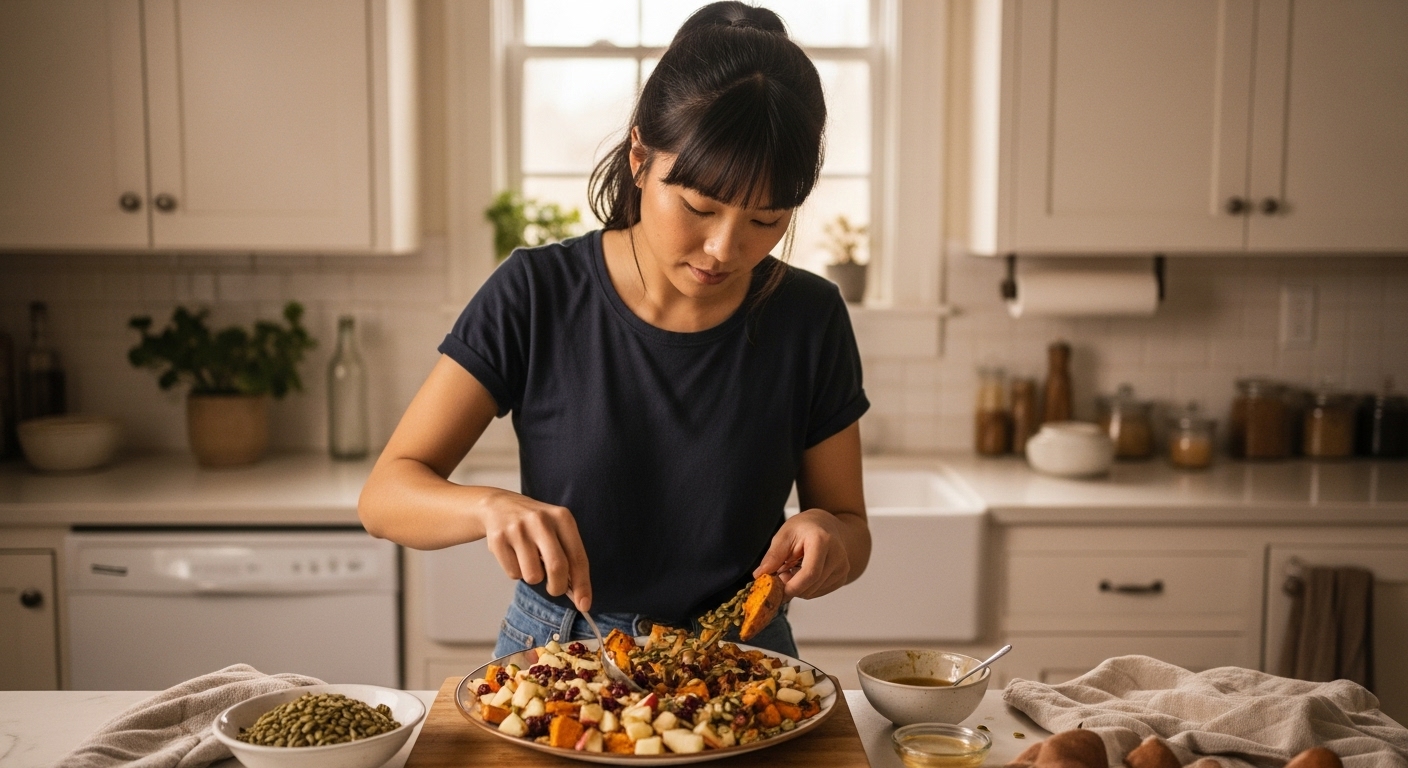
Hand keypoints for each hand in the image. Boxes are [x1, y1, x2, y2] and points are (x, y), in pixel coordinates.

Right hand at [473, 487, 592, 610]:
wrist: (499, 506)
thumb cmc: (535, 525)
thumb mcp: (556, 530)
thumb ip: (568, 556)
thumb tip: (579, 594)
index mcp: (562, 518)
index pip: (577, 557)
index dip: (582, 584)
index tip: (584, 604)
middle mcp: (541, 521)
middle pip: (557, 568)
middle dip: (557, 587)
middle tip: (554, 589)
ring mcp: (518, 529)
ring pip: (533, 575)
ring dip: (533, 577)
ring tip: (529, 562)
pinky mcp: (498, 539)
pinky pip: (513, 574)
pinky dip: (516, 572)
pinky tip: (514, 556)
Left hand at [753, 509, 851, 599]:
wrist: (827, 525)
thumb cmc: (805, 527)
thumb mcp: (785, 534)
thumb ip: (773, 555)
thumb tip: (760, 574)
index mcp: (822, 541)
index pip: (810, 573)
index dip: (793, 587)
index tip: (777, 590)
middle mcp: (837, 555)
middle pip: (811, 585)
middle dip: (791, 586)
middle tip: (782, 573)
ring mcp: (842, 568)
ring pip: (814, 592)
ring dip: (798, 587)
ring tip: (793, 569)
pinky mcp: (842, 577)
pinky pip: (819, 592)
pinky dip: (807, 587)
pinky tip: (804, 572)